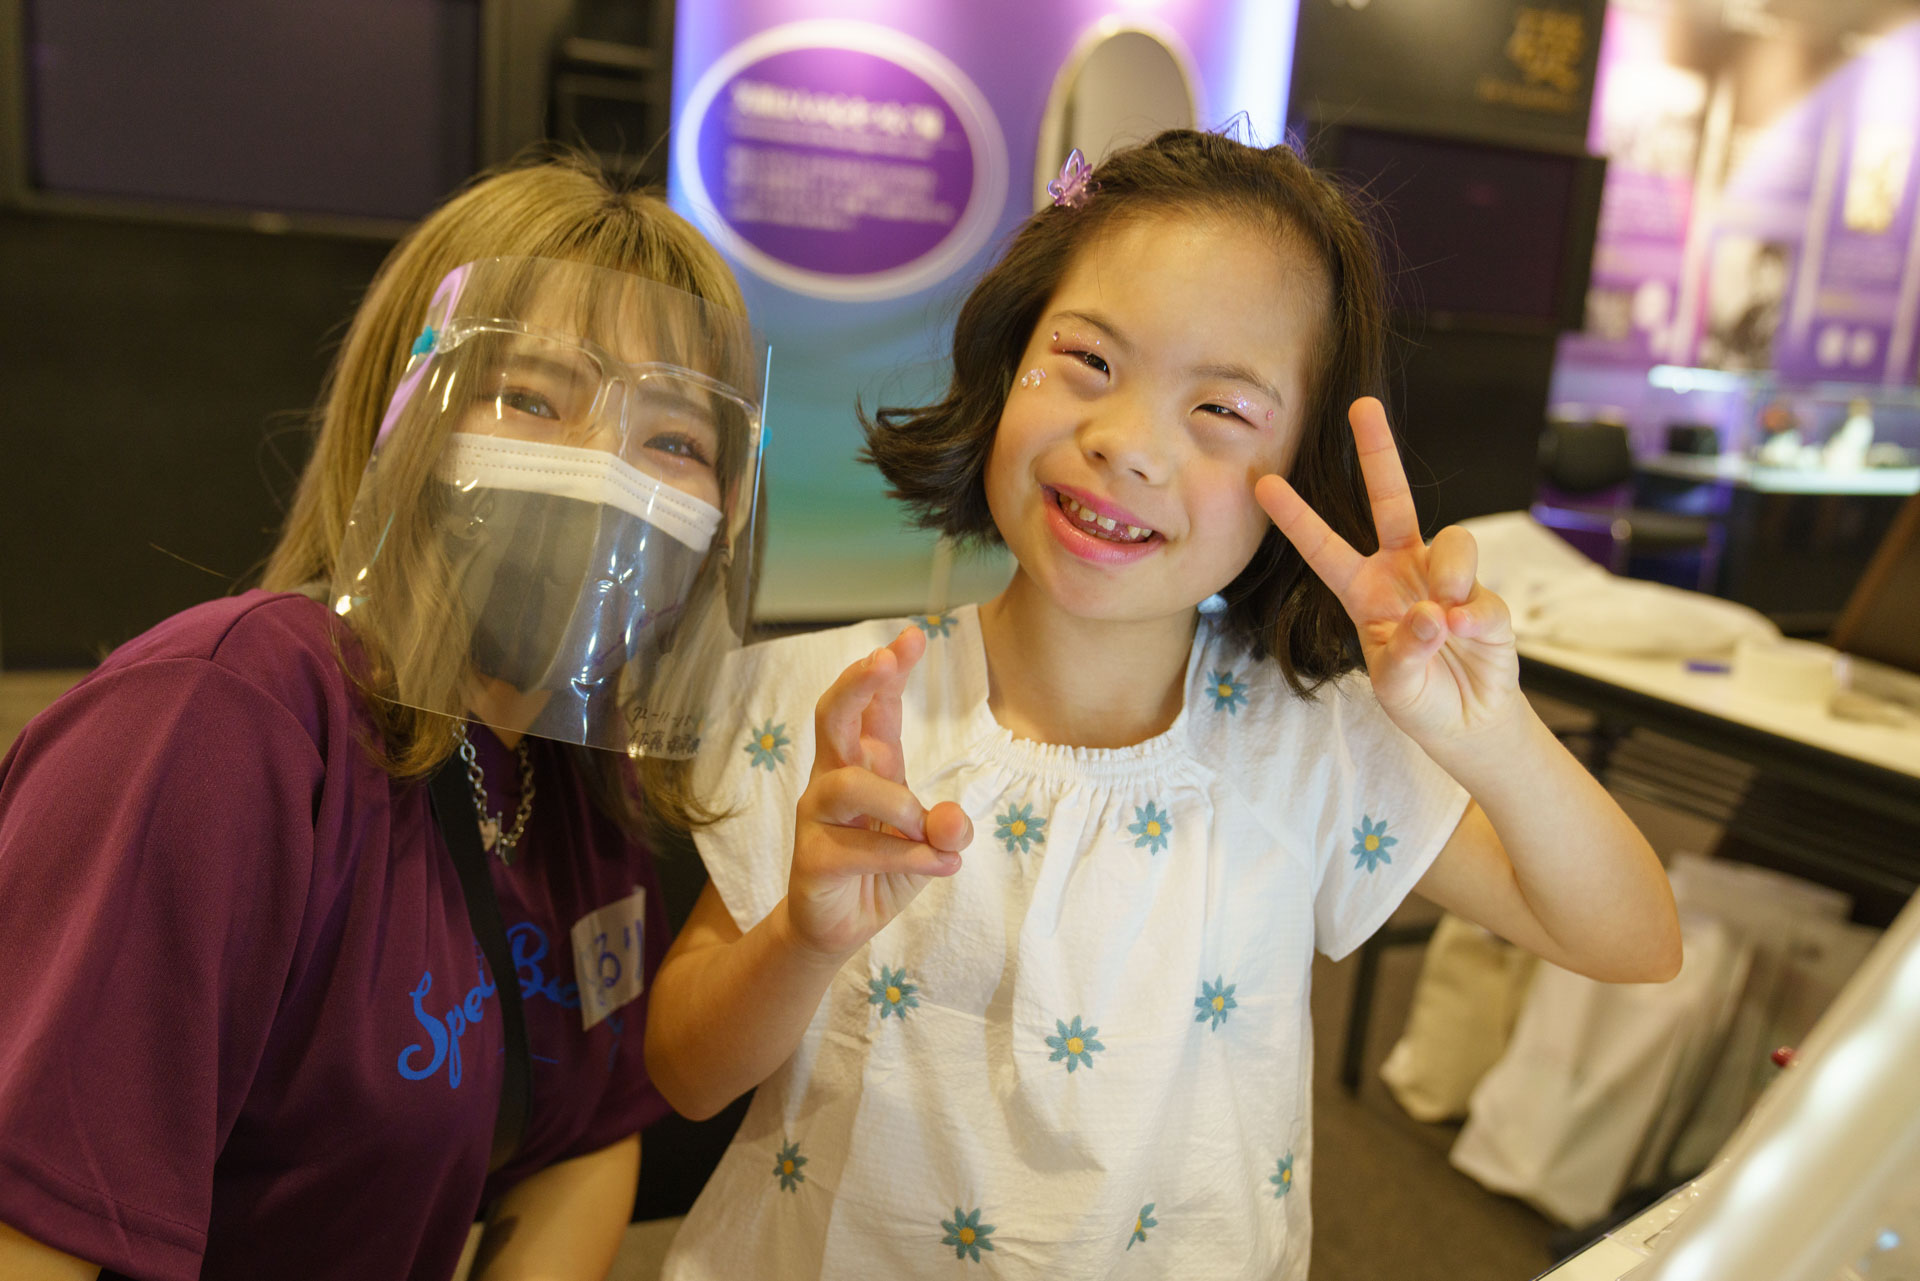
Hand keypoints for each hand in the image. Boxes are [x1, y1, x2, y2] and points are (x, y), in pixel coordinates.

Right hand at [784, 627, 972, 958]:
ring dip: (900, 805)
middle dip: (857, 683)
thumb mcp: (932, 847)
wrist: (839, 927)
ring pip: (849, 784)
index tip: (913, 635)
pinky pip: (861, 847)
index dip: (891, 671)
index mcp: (868, 763)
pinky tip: (940, 865)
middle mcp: (836, 778)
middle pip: (833, 716)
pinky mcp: (813, 858)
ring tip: (928, 831)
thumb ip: (948, 828)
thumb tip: (950, 822)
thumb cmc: (883, 871)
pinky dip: (908, 855)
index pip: (875, 708)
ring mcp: (818, 816)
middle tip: (883, 658)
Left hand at [1254, 397, 1519, 746]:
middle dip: (1378, 451)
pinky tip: (1466, 637)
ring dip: (1449, 576)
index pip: (1324, 547)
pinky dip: (1473, 618)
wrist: (1468, 723)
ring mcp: (1446, 580)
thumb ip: (1406, 650)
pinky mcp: (1486, 599)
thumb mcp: (1393, 684)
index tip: (1263, 483)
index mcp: (1363, 590)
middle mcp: (1402, 572)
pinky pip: (1481, 594)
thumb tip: (1434, 614)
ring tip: (1445, 621)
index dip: (1296, 517)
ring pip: (1452, 541)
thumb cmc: (1418, 698)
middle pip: (1391, 500)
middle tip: (1361, 405)